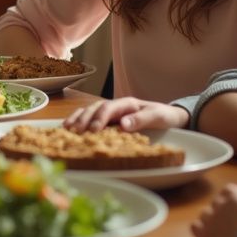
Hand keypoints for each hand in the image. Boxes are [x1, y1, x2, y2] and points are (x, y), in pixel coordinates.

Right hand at [62, 96, 190, 132]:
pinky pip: (89, 117)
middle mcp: (116, 106)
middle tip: (76, 132)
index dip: (100, 118)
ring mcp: (110, 112)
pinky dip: (78, 120)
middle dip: (84, 119)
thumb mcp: (158, 117)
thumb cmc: (164, 116)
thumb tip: (123, 124)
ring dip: (77, 119)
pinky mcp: (107, 120)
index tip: (94, 130)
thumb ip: (142, 119)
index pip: (109, 108)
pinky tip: (68, 127)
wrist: (170, 118)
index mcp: (127, 104)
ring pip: (89, 111)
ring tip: (67, 129)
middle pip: (95, 108)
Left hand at [192, 184, 236, 236]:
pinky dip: (201, 232)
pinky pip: (195, 227)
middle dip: (223, 210)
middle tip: (230, 225)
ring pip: (206, 212)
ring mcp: (216, 214)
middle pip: (220, 199)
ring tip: (222, 236)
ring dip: (212, 221)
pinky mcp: (205, 232)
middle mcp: (230, 199)